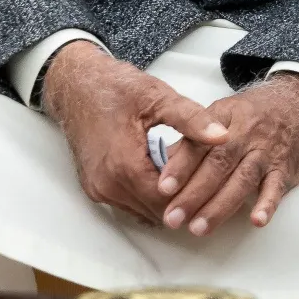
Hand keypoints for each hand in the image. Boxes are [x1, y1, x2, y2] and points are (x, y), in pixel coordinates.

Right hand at [41, 39, 228, 225]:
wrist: (75, 86)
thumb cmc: (115, 88)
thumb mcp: (158, 96)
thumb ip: (191, 119)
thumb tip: (223, 136)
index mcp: (123, 165)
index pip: (168, 198)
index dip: (194, 193)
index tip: (217, 182)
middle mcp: (107, 185)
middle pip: (156, 210)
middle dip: (183, 200)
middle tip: (210, 184)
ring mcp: (99, 190)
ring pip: (142, 211)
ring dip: (166, 201)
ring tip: (192, 182)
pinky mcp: (94, 189)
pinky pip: (128, 204)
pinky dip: (148, 197)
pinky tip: (166, 179)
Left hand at [153, 72, 298, 235]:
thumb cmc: (256, 114)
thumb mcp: (225, 114)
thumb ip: (194, 140)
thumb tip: (160, 168)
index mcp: (225, 117)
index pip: (199, 142)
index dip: (180, 165)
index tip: (162, 188)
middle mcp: (246, 132)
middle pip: (218, 163)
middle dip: (194, 193)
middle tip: (172, 219)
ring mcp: (268, 150)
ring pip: (243, 178)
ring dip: (220, 205)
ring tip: (199, 228)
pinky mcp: (286, 166)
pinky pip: (277, 186)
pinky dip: (268, 203)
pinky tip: (257, 220)